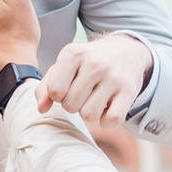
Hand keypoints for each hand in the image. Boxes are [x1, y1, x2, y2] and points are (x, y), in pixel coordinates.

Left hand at [36, 30, 153, 127]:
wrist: (126, 49)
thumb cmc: (87, 62)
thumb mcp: (65, 65)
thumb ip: (46, 86)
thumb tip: (41, 108)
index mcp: (73, 54)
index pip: (55, 91)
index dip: (59, 95)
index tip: (68, 88)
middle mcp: (94, 63)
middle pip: (71, 105)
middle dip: (74, 104)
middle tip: (83, 94)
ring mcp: (113, 77)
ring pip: (89, 115)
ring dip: (90, 113)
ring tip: (95, 99)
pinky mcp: (129, 90)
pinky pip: (112, 120)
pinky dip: (107, 121)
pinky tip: (108, 108)